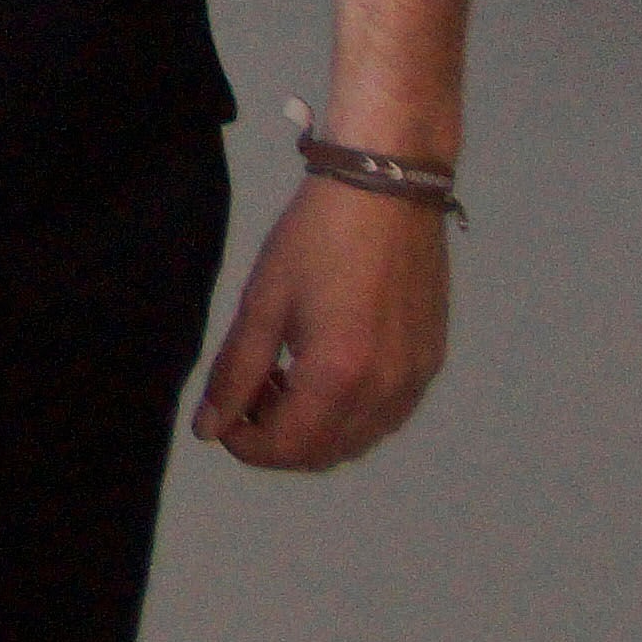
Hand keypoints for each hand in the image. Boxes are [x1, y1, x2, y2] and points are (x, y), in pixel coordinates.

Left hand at [189, 176, 451, 469]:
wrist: (387, 187)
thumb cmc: (316, 237)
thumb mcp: (262, 303)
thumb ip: (234, 373)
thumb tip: (210, 428)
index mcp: (339, 378)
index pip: (287, 449)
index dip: (245, 445)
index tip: (223, 417)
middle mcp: (386, 391)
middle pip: (324, 454)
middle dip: (278, 439)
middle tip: (252, 392)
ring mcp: (416, 380)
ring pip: (357, 440)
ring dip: (315, 429)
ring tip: (286, 376)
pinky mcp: (432, 363)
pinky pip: (386, 415)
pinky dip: (350, 413)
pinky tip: (327, 368)